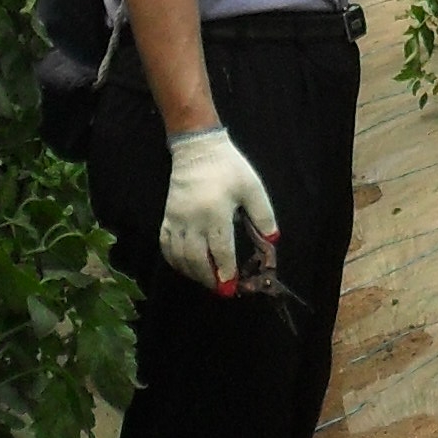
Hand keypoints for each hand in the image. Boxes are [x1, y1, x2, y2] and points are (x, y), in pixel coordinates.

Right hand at [161, 125, 276, 290]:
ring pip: (180, 256)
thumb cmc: (228, 167)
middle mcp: (193, 220)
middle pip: (197, 259)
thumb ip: (263, 215)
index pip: (220, 250)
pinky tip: (186, 267)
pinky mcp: (167, 217)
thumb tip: (272, 241)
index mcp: (216, 212)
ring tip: (208, 280)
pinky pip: (166, 246)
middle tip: (222, 289)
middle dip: (210, 278)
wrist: (197, 148)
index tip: (233, 286)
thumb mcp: (252, 187)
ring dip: (193, 273)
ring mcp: (176, 219)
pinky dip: (174, 261)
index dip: (227, 271)